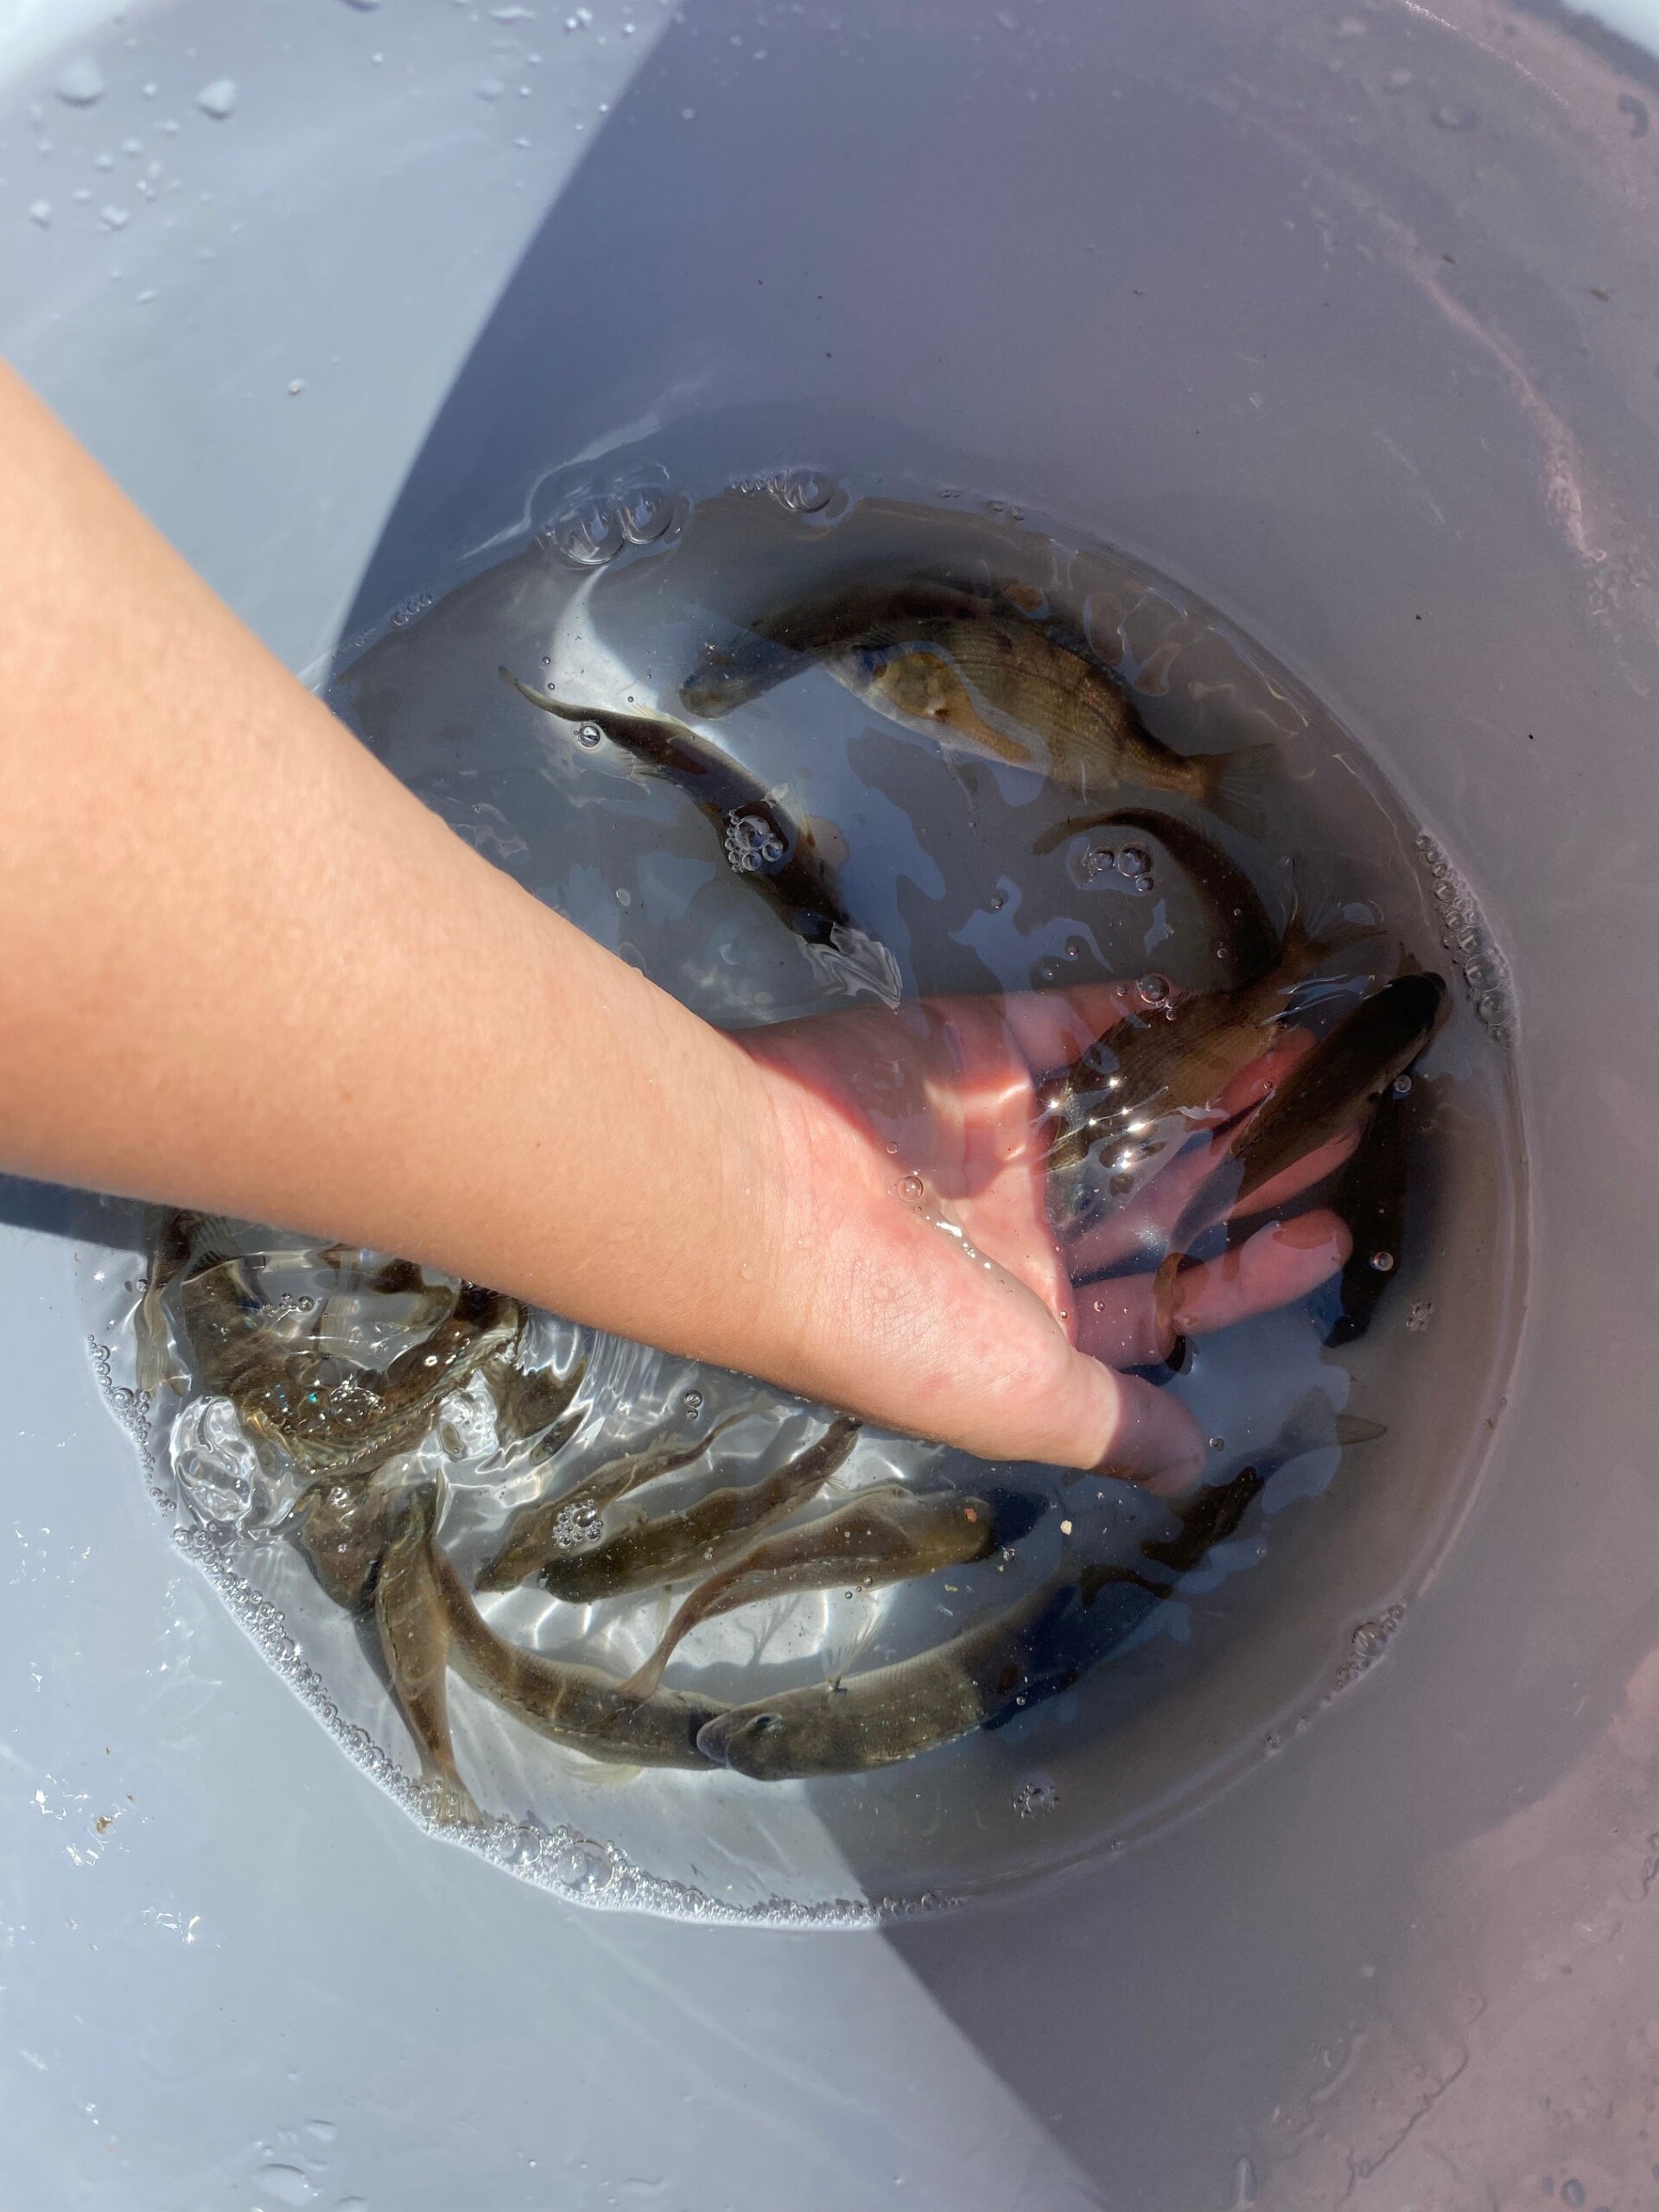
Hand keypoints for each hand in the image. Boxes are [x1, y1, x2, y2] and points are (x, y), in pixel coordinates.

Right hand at [739, 988, 1353, 1488]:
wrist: (773, 1202)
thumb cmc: (902, 1325)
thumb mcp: (1024, 1403)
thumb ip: (1117, 1425)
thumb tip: (1192, 1462)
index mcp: (1030, 1319)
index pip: (1161, 1301)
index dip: (1246, 1274)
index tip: (1327, 1236)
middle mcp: (1022, 1228)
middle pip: (1160, 1198)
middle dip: (1249, 1172)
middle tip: (1341, 1129)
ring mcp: (1000, 1134)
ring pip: (1134, 1109)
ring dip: (1217, 1089)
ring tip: (1305, 1062)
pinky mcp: (979, 1048)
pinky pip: (1077, 1027)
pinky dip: (1142, 1016)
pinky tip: (1216, 1007)